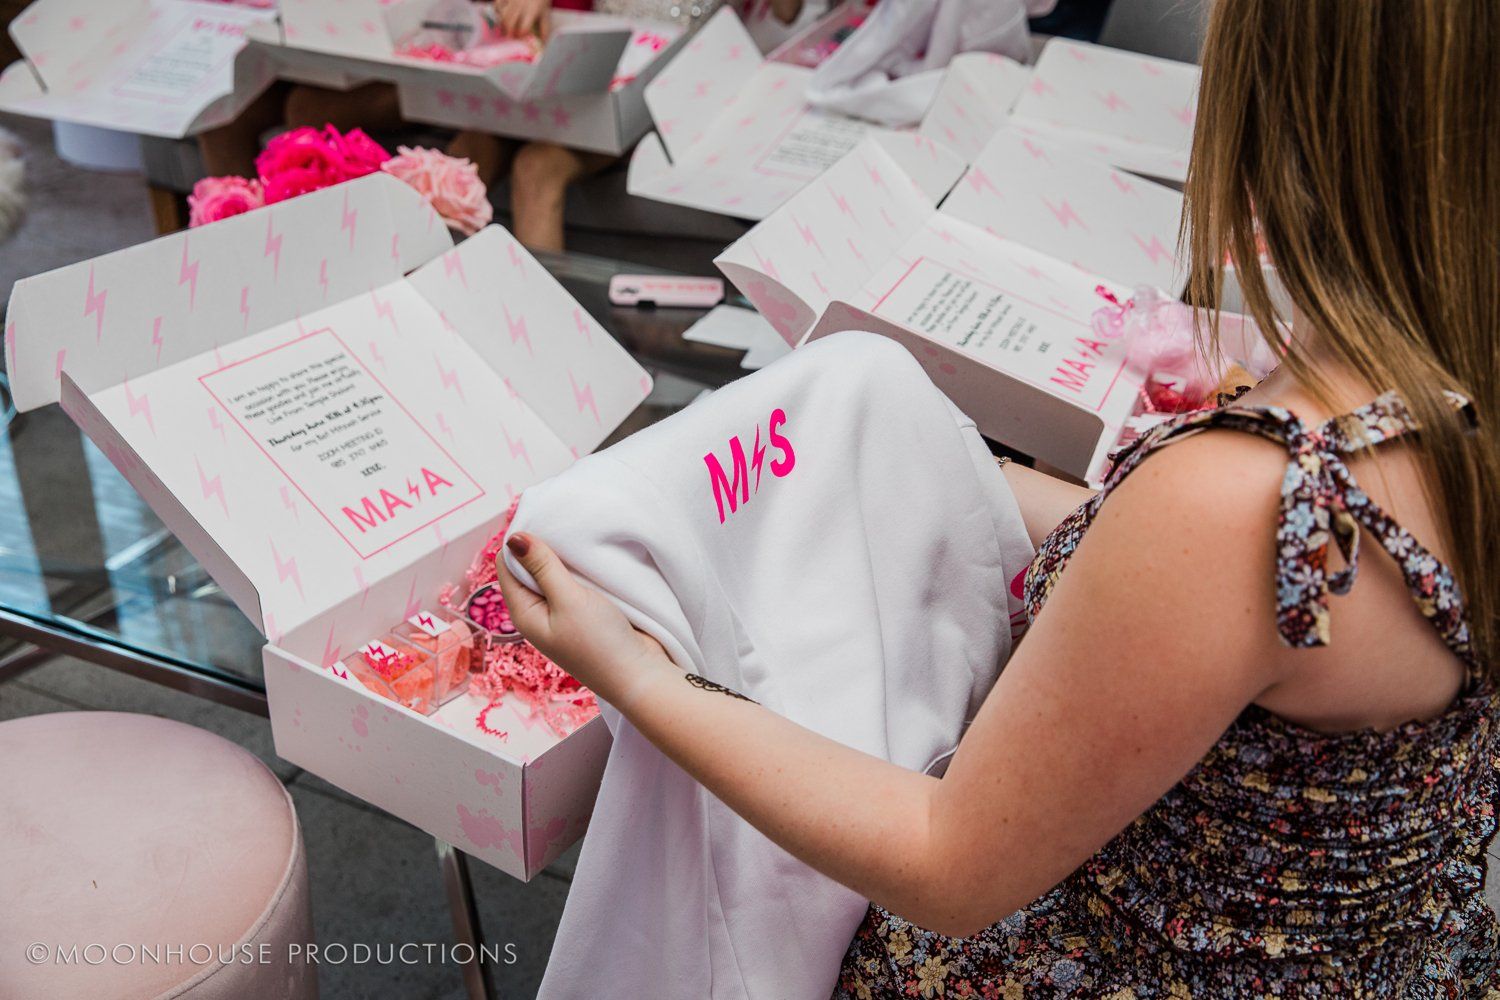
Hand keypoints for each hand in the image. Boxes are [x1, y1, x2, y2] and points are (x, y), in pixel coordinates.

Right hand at [493, 0, 550, 41]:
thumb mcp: (546, 13)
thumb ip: (544, 29)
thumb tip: (543, 45)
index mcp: (532, 11)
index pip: (523, 28)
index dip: (520, 36)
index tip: (520, 38)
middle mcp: (520, 5)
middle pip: (510, 23)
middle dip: (509, 33)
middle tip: (509, 37)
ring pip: (502, 15)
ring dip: (502, 24)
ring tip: (504, 29)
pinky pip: (497, 4)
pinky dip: (497, 11)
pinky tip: (500, 15)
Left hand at [497, 532, 674, 707]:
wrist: (639, 675)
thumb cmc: (600, 643)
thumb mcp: (569, 599)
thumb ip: (543, 567)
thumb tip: (514, 538)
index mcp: (524, 612)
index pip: (507, 565)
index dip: (521, 542)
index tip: (546, 523)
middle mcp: (538, 612)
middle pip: (529, 568)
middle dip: (544, 547)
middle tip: (565, 526)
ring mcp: (562, 613)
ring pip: (554, 574)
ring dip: (566, 558)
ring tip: (581, 539)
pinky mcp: (584, 613)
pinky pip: (575, 583)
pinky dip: (582, 570)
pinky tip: (593, 559)